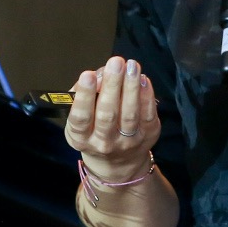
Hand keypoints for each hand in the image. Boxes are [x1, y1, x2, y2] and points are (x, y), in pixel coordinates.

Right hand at [63, 56, 160, 179]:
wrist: (117, 163)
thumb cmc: (93, 130)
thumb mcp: (79, 118)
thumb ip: (84, 95)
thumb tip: (100, 75)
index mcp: (81, 137)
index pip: (81, 118)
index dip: (84, 96)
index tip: (88, 75)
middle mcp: (104, 143)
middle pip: (108, 114)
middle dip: (112, 86)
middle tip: (115, 63)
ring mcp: (128, 141)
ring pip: (130, 114)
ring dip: (131, 87)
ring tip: (131, 66)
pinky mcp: (148, 136)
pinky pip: (148, 114)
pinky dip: (146, 95)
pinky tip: (143, 79)